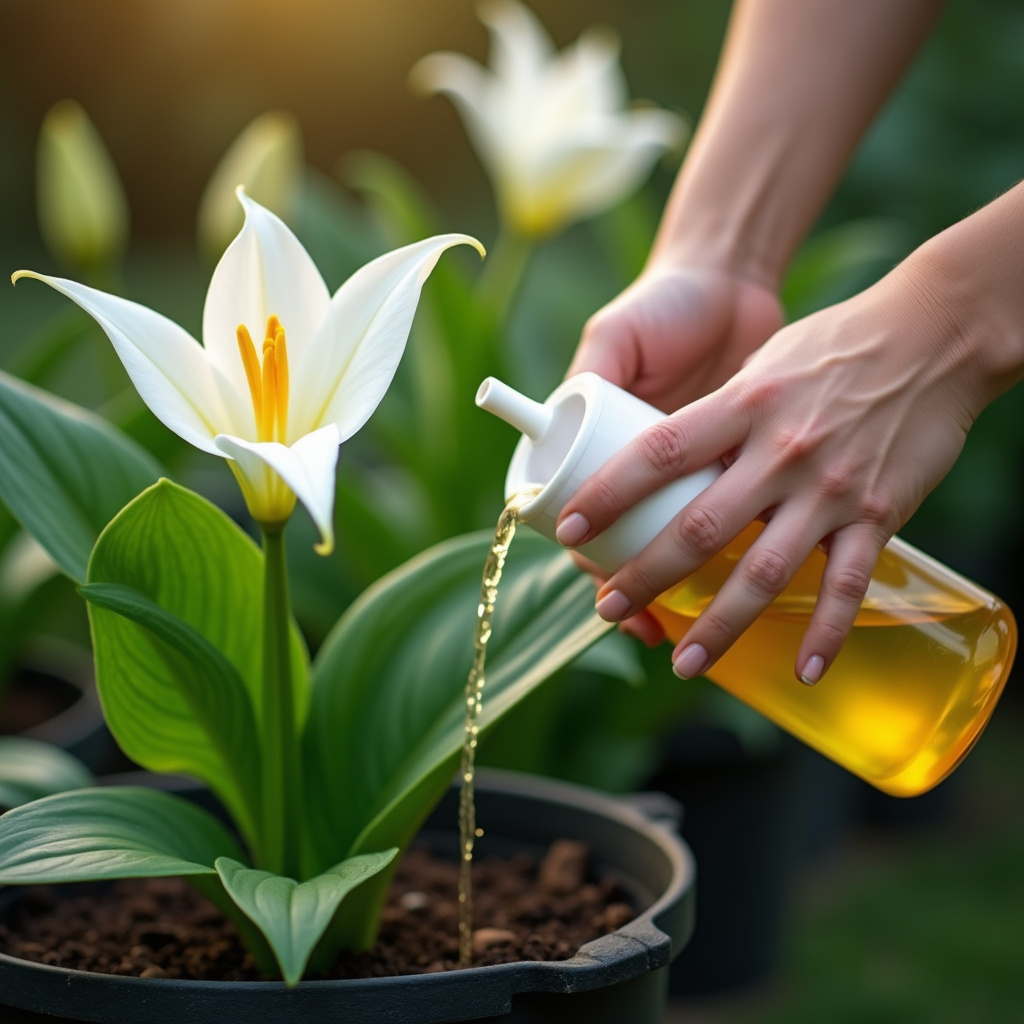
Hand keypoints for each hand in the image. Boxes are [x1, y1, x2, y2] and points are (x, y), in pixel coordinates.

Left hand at [557, 258, 981, 682]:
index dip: (605, 495)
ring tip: (684, 663)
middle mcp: (780, 450)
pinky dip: (826, 632)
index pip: (656, 455)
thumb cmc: (835, 343)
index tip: (568, 529)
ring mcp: (829, 487)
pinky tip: (802, 671)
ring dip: (719, 624)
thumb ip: (717, 415)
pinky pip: (848, 585)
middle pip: (698, 528)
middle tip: (607, 608)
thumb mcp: (760, 366)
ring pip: (763, 570)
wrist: (934, 334)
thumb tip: (670, 461)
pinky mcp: (877, 513)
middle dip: (645, 575)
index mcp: (742, 405)